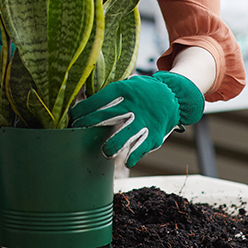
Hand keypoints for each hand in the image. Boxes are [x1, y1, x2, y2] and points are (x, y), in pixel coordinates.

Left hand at [69, 72, 203, 167]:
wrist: (174, 95)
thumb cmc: (142, 92)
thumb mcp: (127, 85)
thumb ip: (109, 95)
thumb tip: (83, 104)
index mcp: (125, 90)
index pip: (101, 98)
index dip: (85, 108)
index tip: (73, 115)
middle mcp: (134, 105)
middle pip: (109, 115)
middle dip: (90, 123)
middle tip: (76, 130)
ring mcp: (145, 120)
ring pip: (126, 134)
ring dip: (113, 144)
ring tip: (104, 152)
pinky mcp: (154, 134)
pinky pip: (143, 147)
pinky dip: (135, 156)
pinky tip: (128, 162)